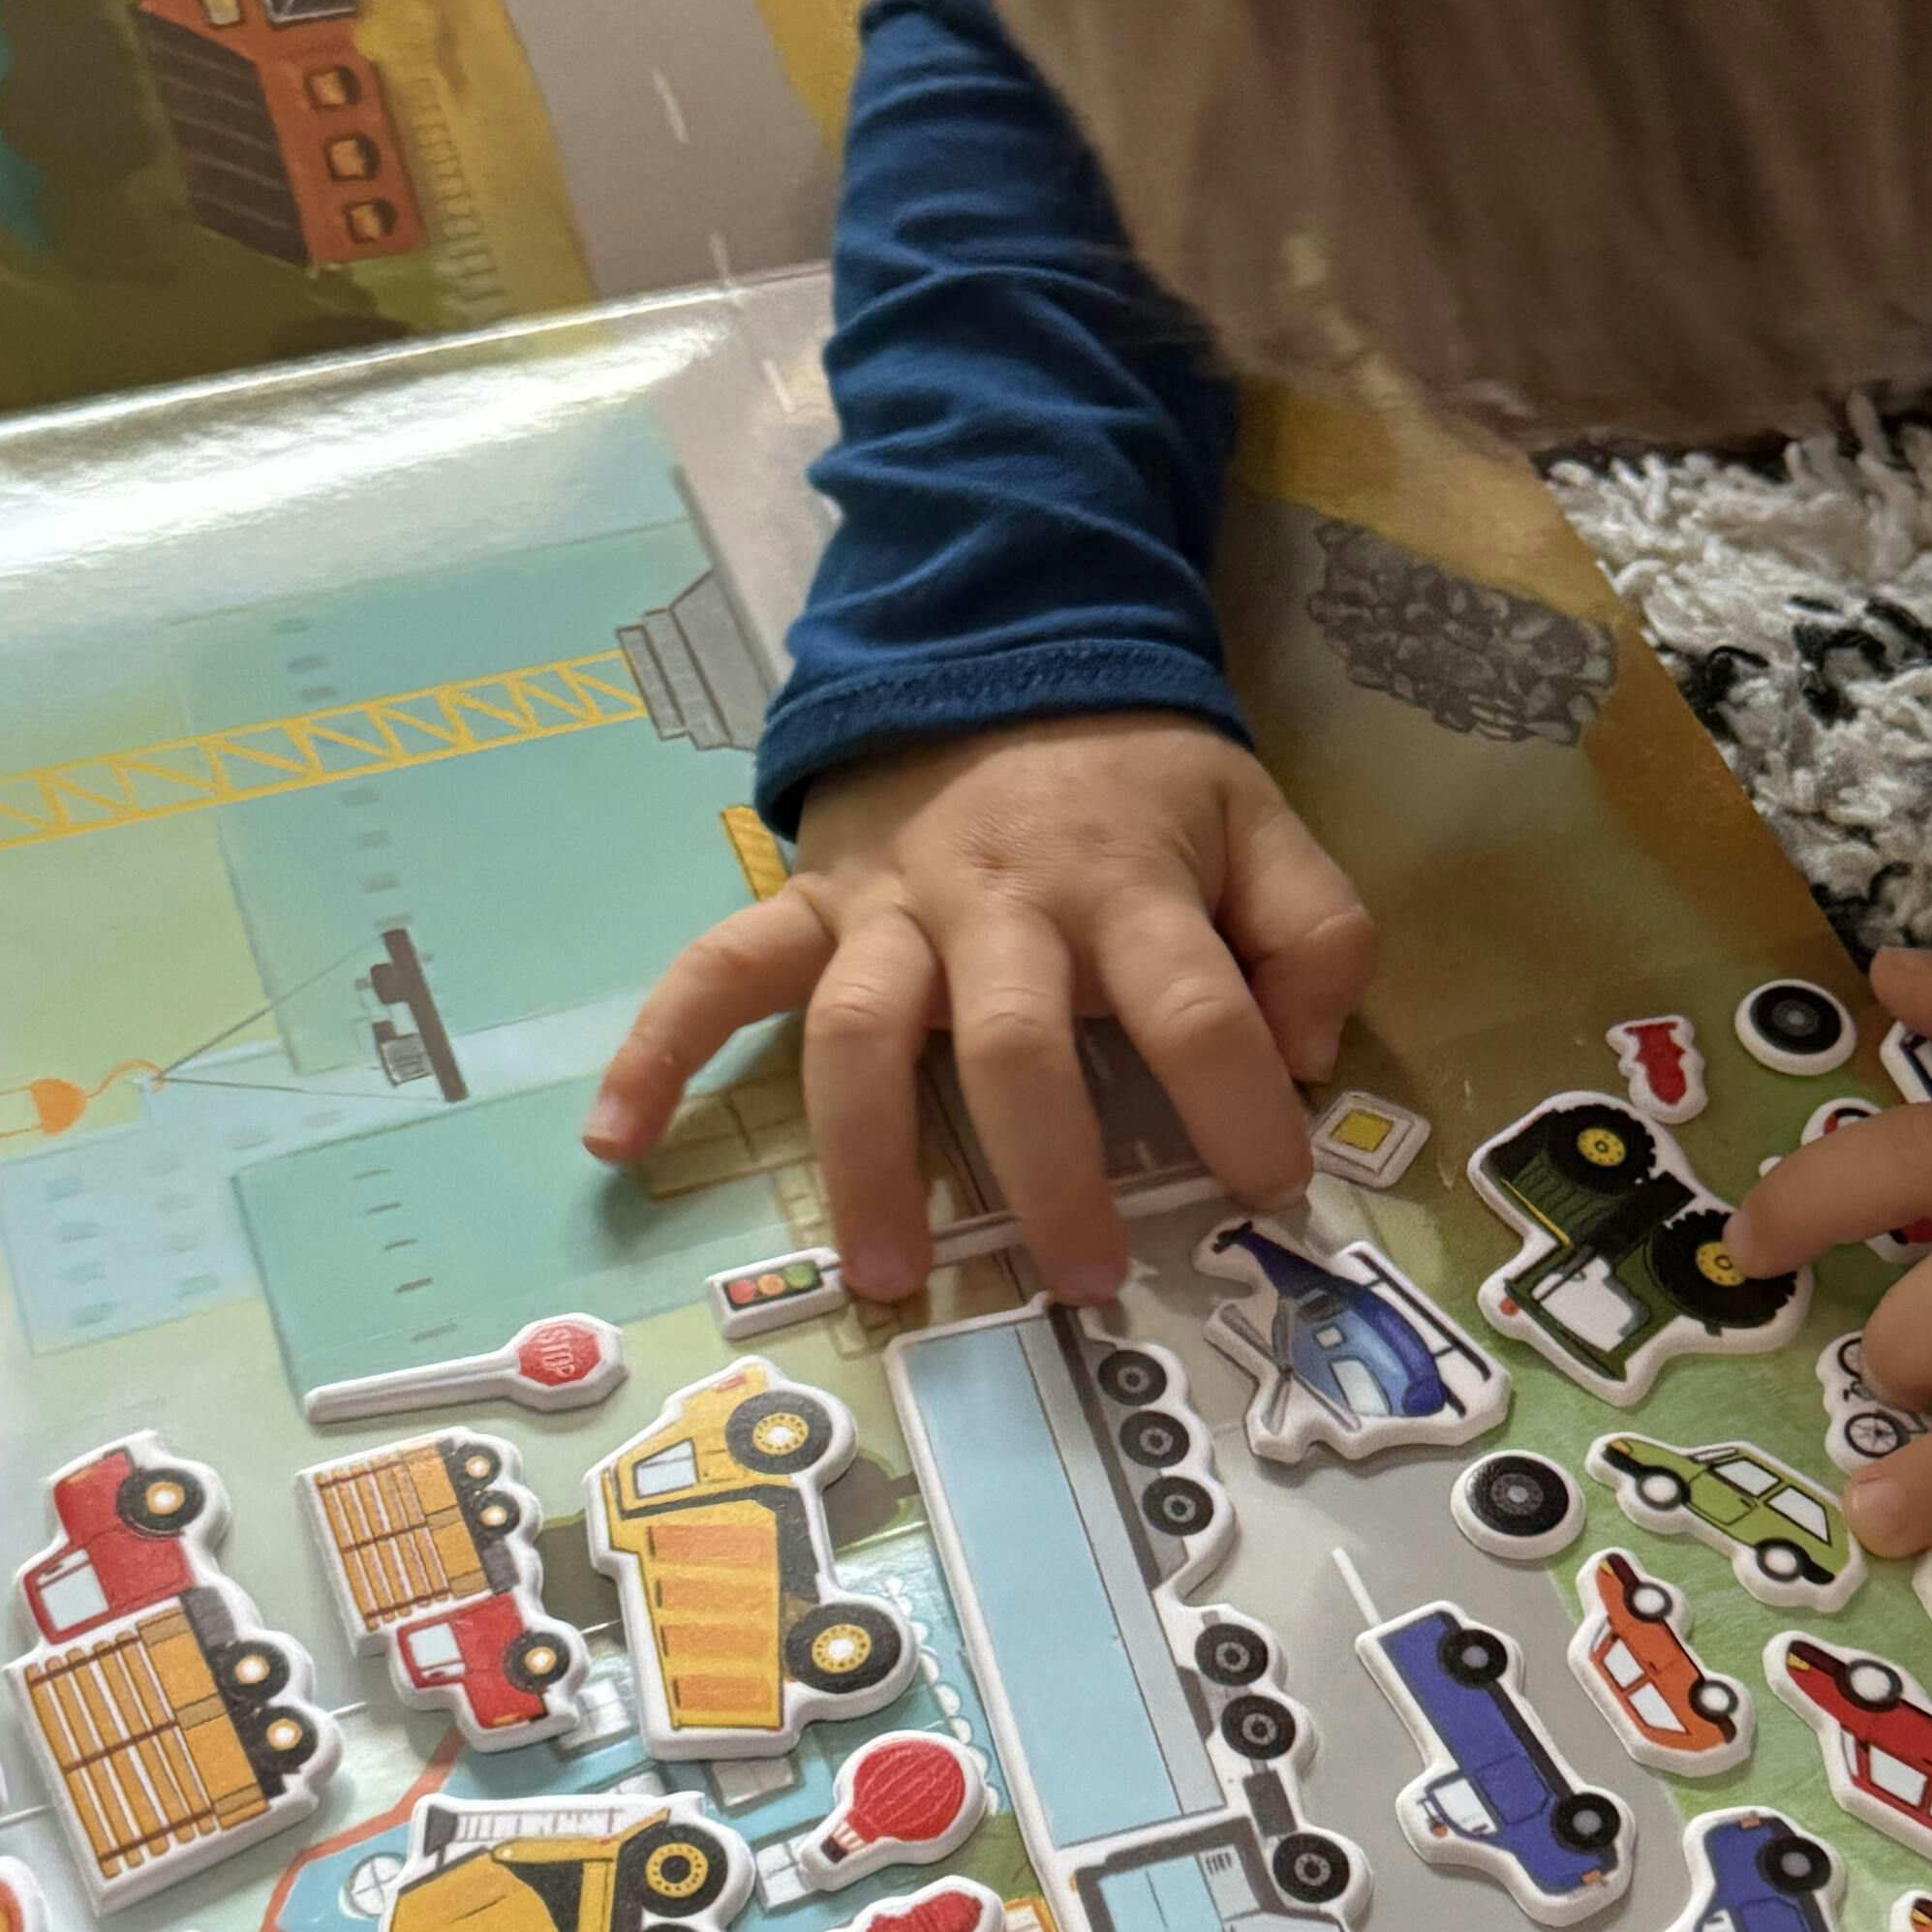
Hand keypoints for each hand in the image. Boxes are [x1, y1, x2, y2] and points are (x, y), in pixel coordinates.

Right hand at [584, 716, 1375, 1302]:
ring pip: (861, 1035)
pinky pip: (717, 970)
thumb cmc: (1139, 776)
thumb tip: (1310, 1056)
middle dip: (1047, 1172)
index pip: (1195, 1009)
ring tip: (886, 1278)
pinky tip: (616, 1137)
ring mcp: (889, 907)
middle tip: (1080, 1284)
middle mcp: (1000, 904)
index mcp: (1127, 885)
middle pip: (1015, 1045)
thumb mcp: (1261, 822)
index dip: (1240, 1106)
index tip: (1270, 1195)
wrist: (1002, 648)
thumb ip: (1314, 932)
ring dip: (867, 1161)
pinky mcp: (808, 904)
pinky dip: (659, 1047)